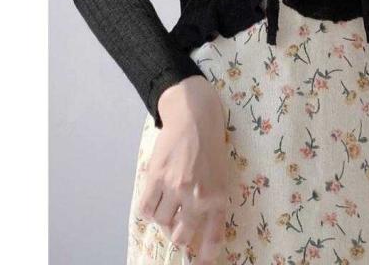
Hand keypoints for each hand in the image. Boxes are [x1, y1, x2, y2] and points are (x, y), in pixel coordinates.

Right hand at [138, 75, 227, 263]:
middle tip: (176, 225)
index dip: (205, 255)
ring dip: (163, 218)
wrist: (196, 117)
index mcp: (219, 197)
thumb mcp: (222, 176)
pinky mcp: (156, 177)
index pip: (213, 236)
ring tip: (167, 204)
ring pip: (161, 222)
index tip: (200, 263)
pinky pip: (145, 209)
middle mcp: (198, 196)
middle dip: (177, 235)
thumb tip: (199, 234)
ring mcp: (176, 187)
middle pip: (180, 235)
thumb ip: (213, 204)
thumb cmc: (211, 146)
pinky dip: (148, 210)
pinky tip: (154, 201)